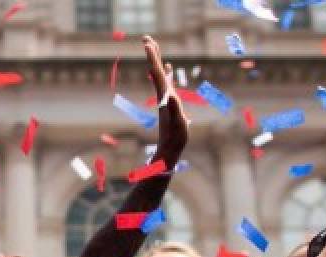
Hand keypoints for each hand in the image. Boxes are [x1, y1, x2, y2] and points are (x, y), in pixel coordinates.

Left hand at [143, 36, 188, 170]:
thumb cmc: (175, 138)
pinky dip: (166, 72)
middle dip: (152, 54)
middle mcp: (162, 94)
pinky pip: (167, 82)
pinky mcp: (170, 102)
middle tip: (147, 38)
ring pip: (160, 74)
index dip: (153, 58)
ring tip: (155, 47)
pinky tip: (167, 68)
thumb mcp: (178, 123)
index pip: (156, 73)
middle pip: (155, 70)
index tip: (147, 43)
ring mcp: (166, 97)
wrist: (169, 149)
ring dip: (157, 60)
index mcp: (164, 95)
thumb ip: (175, 110)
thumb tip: (170, 98)